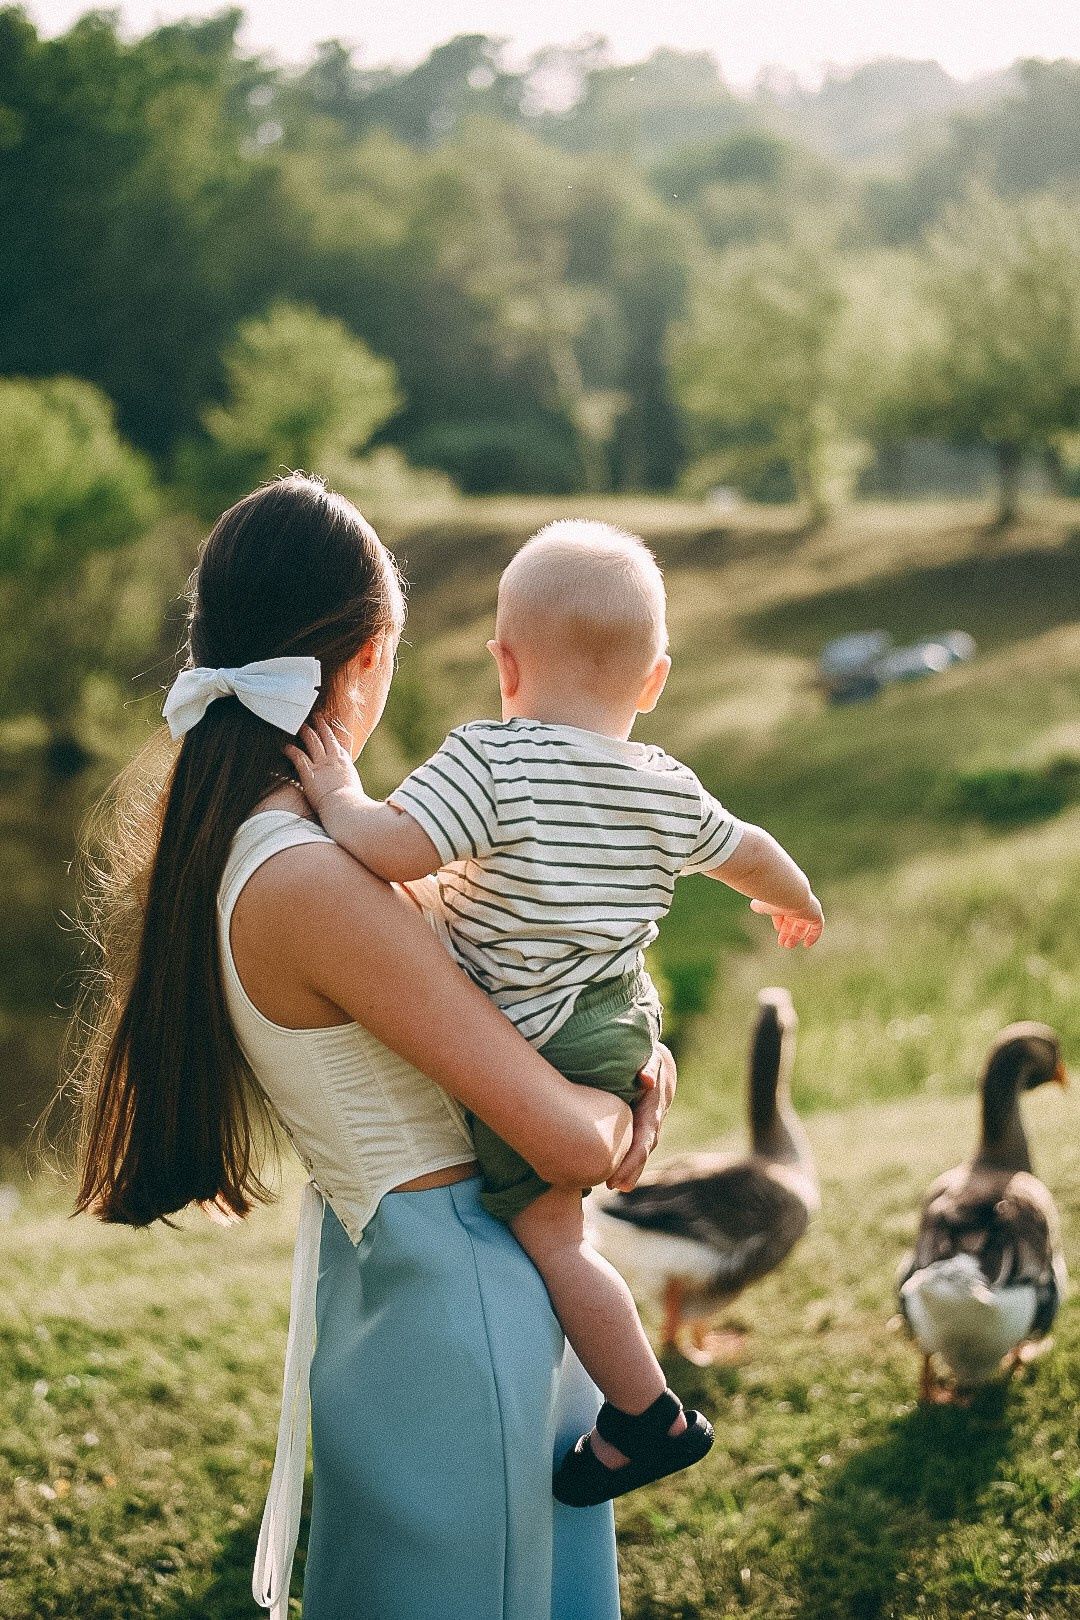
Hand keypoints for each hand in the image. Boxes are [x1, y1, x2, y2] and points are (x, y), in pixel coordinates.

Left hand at [285, 717, 366, 819]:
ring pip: (312, 741)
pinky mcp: (309, 771)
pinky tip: (284, 746)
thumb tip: (354, 798)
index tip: (330, 733)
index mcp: (346, 765)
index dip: (334, 738)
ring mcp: (321, 764)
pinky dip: (290, 749)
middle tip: (316, 717)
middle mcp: (334, 760)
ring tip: (301, 725)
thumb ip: (351, 790)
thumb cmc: (352, 805)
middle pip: (327, 737)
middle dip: (321, 726)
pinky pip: (297, 755)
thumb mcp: (356, 793)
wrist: (345, 807)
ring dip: (306, 731)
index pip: (339, 747)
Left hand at [607, 1043, 675, 1190]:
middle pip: (642, 1152)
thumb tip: (647, 1080)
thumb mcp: (650, 1057)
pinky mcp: (637, 1127)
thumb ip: (649, 1066)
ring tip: (612, 1186)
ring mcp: (646, 1127)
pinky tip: (610, 1173)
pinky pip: (633, 1146)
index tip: (619, 1175)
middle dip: (630, 1170)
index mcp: (653, 1110)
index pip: (644, 1140)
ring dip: (629, 1171)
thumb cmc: (648, 1058)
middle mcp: (652, 1123)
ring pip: (639, 1152)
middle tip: (612, 1186)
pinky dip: (625, 1160)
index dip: (633, 1159)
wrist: (658, 1063)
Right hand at [750, 894, 823, 948]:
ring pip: (803, 924)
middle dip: (787, 931)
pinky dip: (813, 936)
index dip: (780, 920)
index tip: (777, 929)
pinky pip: (817, 927)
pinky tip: (806, 945)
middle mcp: (797, 902)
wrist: (789, 892)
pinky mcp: (816, 914)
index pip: (784, 910)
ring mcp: (807, 908)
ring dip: (796, 936)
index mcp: (786, 898)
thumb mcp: (764, 903)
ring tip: (788, 946)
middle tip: (782, 943)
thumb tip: (754, 906)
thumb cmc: (774, 896)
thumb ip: (760, 905)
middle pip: (794, 918)